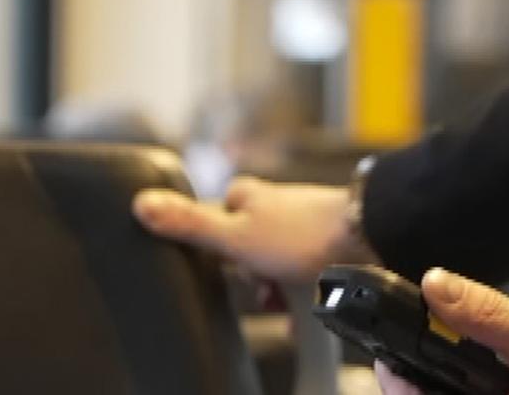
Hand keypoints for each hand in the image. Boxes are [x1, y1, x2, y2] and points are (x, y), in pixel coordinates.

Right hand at [132, 176, 373, 284]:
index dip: (218, 252)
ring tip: (287, 300)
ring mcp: (299, 224)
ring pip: (274, 266)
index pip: (214, 221)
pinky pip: (302, 276)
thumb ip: (189, 223)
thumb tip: (140, 203)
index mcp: (246, 196)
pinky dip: (301, 296)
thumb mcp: (234, 235)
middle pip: (245, 250)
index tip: (227, 266)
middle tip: (264, 286)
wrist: (368, 237)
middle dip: (252, 277)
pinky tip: (304, 311)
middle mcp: (272, 206)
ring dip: (277, 290)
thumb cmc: (303, 234)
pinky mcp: (323, 243)